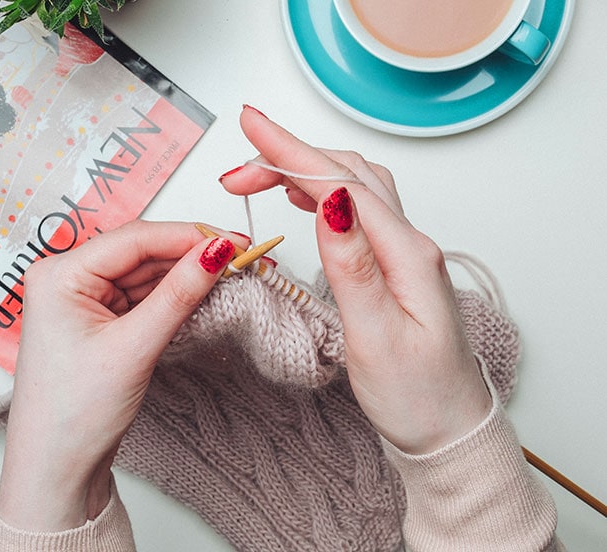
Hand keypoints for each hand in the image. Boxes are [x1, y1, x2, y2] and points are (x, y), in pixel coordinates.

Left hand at [0, 221, 238, 530]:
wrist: (57, 468)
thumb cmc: (73, 414)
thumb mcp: (134, 348)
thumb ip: (178, 295)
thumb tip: (217, 252)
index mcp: (60, 275)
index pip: (136, 239)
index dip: (190, 236)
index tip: (234, 241)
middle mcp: (70, 279)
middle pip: (144, 252)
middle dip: (194, 254)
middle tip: (243, 256)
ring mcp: (87, 299)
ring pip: (148, 273)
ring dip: (188, 274)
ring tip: (232, 273)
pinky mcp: (103, 319)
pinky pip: (146, 296)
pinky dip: (176, 295)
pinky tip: (204, 291)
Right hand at [220, 106, 490, 454]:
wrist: (448, 426)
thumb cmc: (416, 394)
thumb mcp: (377, 337)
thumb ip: (353, 265)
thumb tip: (330, 201)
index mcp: (407, 255)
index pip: (342, 183)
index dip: (292, 152)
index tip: (251, 124)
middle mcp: (409, 243)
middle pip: (347, 174)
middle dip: (289, 156)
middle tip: (237, 169)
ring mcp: (403, 252)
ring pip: (353, 187)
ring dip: (306, 169)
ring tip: (260, 174)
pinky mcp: (393, 265)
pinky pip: (358, 210)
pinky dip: (324, 191)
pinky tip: (304, 198)